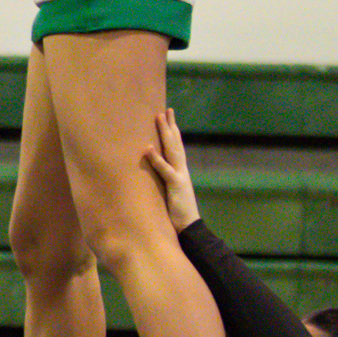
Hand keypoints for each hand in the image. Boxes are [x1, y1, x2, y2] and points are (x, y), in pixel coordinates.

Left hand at [144, 107, 201, 230]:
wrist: (189, 227)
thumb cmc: (176, 211)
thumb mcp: (168, 191)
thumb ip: (163, 180)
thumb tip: (153, 173)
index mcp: (179, 171)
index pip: (175, 147)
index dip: (172, 132)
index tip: (168, 117)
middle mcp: (181, 170)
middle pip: (175, 143)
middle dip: (170, 126)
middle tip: (165, 110)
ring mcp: (179, 176)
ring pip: (172, 150)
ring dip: (165, 133)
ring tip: (159, 117)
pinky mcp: (175, 185)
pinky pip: (164, 170)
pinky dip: (156, 159)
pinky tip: (148, 148)